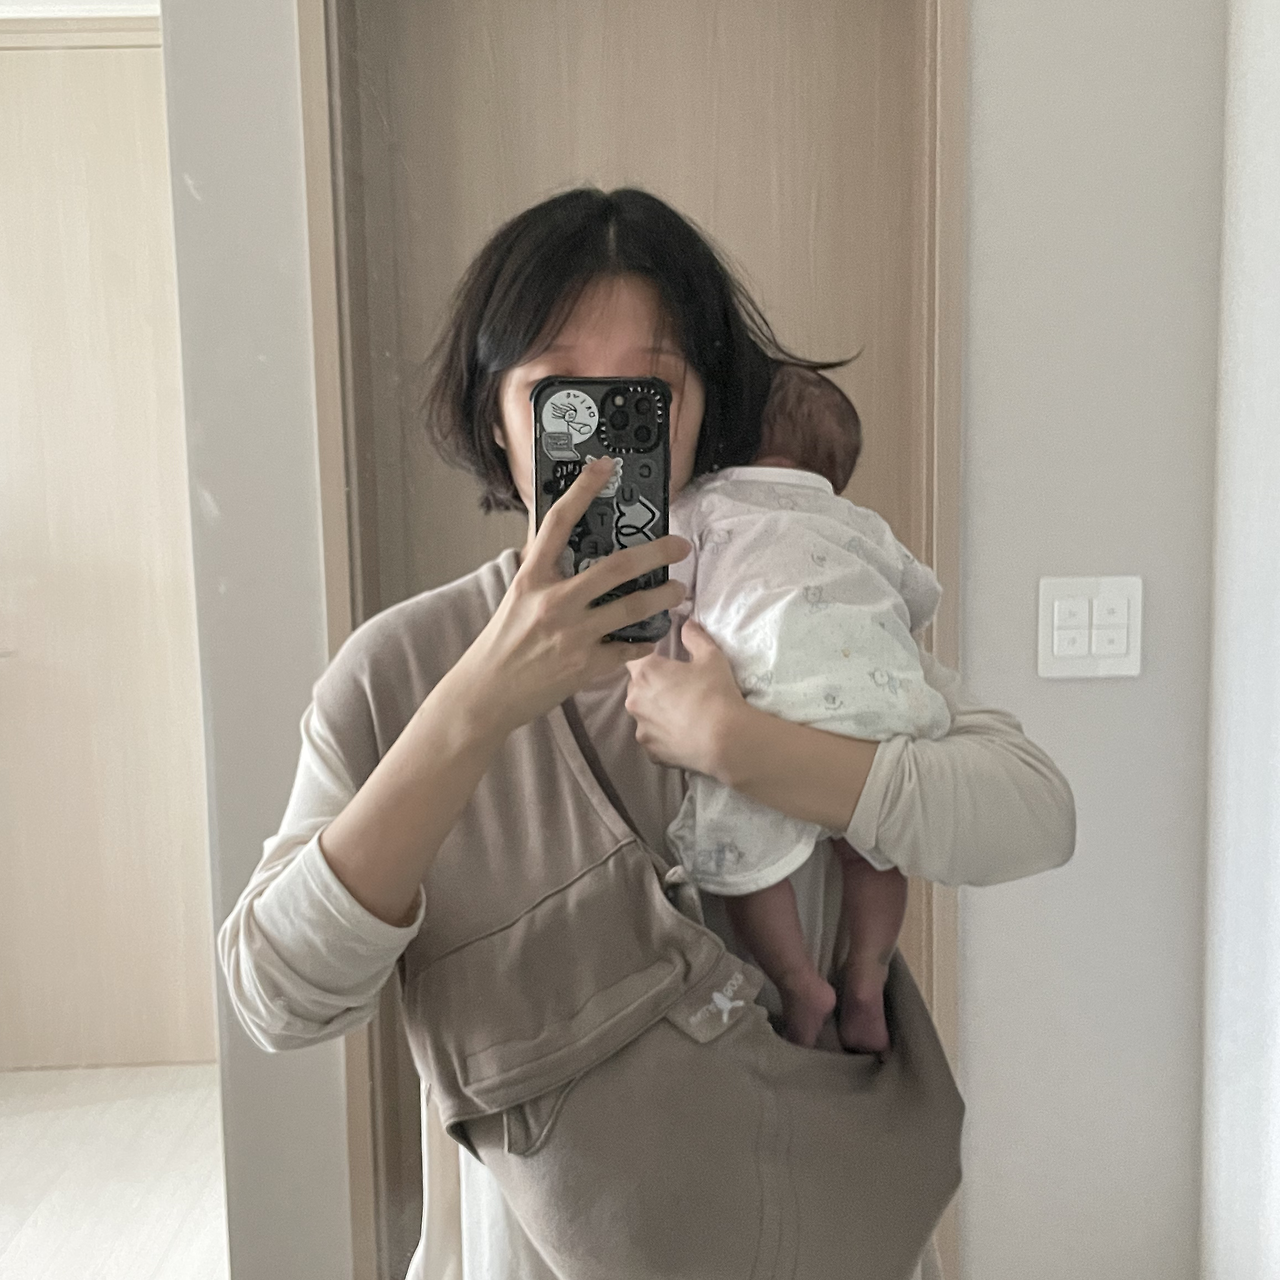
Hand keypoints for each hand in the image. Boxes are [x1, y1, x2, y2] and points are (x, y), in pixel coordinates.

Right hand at [450, 456, 690, 736]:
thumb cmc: (502, 643)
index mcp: (532, 577)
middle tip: (679, 546)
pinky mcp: (584, 666)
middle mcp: (553, 602)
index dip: (582, 489)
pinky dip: (643, 641)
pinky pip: (627, 648)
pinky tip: (651, 635)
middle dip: (655, 552)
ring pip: (631, 608)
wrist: (486, 693)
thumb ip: (545, 572)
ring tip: (677, 590)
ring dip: (663, 596)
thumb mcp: (517, 596)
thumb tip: (571, 545)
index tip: (605, 466)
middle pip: (616, 567)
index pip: (558, 522)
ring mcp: (571, 634)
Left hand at [624, 617, 746, 776]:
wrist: (724, 740)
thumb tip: (687, 624)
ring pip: (644, 715)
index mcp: (645, 672)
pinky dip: (664, 736)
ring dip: (656, 713)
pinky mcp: (649, 751)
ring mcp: (640, 728)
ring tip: (682, 717)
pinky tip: (683, 735)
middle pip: (637, 688)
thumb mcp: (711, 657)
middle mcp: (634, 700)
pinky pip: (653, 738)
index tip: (668, 667)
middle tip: (679, 691)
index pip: (635, 659)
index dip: (651, 662)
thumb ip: (695, 637)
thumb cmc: (715, 692)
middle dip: (652, 688)